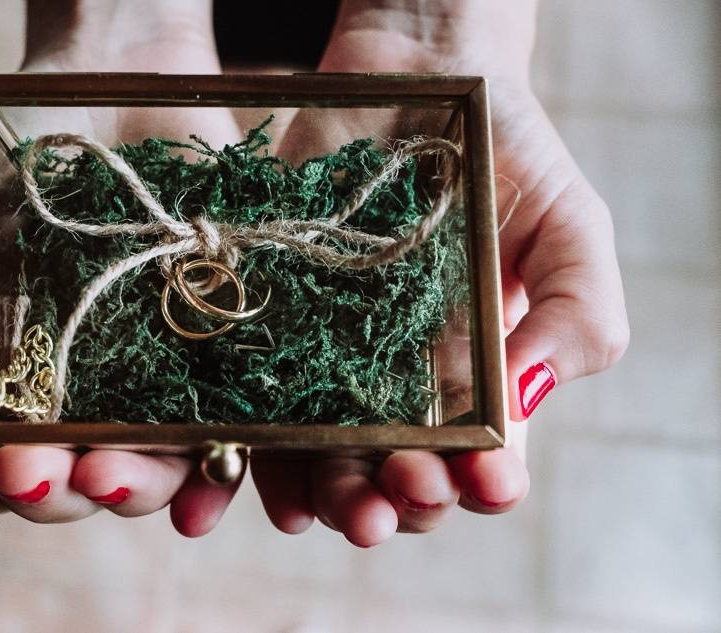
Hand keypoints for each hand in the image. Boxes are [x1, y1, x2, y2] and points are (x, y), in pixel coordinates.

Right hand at [0, 0, 245, 533]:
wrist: (113, 82)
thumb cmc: (13, 156)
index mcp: (16, 380)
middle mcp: (91, 396)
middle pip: (80, 479)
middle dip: (62, 494)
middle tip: (47, 476)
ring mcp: (164, 376)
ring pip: (160, 466)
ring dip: (141, 489)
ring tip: (119, 474)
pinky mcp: (228, 348)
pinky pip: (239, 420)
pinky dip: (229, 458)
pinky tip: (220, 462)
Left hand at [249, 0, 628, 545]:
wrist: (418, 78)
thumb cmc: (507, 155)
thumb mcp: (571, 228)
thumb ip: (574, 316)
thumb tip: (523, 401)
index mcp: (477, 377)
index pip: (480, 461)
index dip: (478, 485)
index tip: (477, 479)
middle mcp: (401, 384)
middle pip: (396, 474)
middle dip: (399, 501)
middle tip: (396, 493)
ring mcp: (330, 359)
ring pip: (322, 456)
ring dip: (326, 496)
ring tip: (328, 507)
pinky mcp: (271, 327)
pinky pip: (251, 402)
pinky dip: (248, 448)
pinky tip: (248, 470)